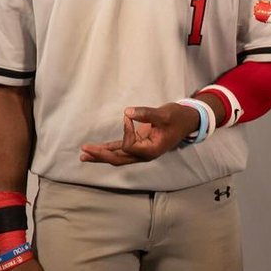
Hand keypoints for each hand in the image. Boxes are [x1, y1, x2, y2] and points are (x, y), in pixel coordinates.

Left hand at [79, 102, 199, 165]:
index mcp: (152, 150)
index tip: (129, 117)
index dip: (126, 132)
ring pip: (117, 156)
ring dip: (101, 155)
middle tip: (84, 151)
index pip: (130, 146)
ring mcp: (140, 151)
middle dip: (101, 155)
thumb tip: (127, 112)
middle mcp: (144, 154)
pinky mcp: (138, 144)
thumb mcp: (164, 114)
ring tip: (83, 156)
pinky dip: (108, 149)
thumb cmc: (178, 117)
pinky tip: (95, 150)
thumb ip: (146, 114)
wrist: (187, 120)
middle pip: (119, 158)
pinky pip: (120, 149)